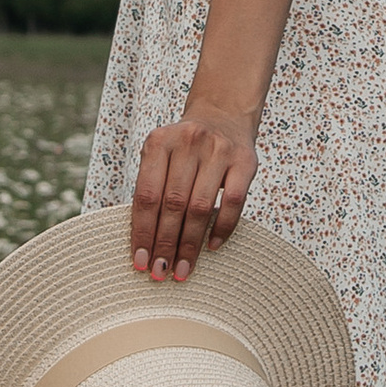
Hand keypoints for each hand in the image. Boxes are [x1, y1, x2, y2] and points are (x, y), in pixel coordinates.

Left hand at [128, 108, 258, 281]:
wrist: (222, 115)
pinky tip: (211, 247)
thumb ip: (152, 190)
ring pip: (201, 206)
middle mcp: (187, 142)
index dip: (142, 232)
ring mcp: (218, 150)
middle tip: (160, 272)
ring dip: (190, 244)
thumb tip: (144, 244)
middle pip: (173, 204)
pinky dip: (222, 228)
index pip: (146, 196)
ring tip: (182, 268)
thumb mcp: (161, 156)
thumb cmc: (184, 148)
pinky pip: (234, 202)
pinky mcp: (245, 160)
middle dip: (165, 243)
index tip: (140, 261)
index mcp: (158, 142)